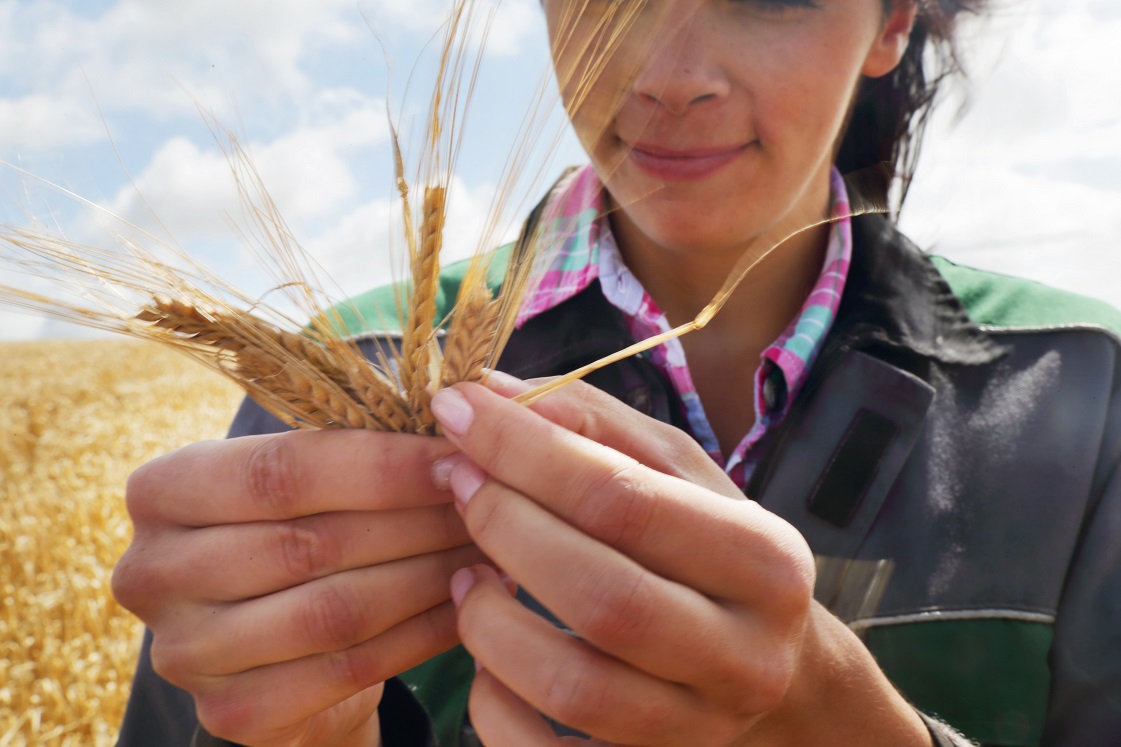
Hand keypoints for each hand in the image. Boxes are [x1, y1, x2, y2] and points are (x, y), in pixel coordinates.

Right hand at [112, 429, 485, 746]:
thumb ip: (357, 444)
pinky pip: (352, 667)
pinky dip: (424, 632)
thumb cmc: (297, 533)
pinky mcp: (233, 712)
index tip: (460, 455)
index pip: (282, 470)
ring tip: (492, 549)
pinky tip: (472, 603)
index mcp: (163, 490)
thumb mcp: (305, 478)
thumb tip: (468, 410)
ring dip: (430, 576)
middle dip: (417, 520)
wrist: (272, 646)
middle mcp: (154, 572)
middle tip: (489, 503)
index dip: (383, 464)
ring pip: (336, 610)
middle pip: (311, 542)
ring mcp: (186, 652)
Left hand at [430, 374, 930, 745]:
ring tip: (465, 572)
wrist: (770, 672)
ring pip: (572, 688)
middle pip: (602, 596)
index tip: (457, 412)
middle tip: (456, 484)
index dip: (524, 452)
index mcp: (763, 560)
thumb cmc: (708, 553)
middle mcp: (744, 654)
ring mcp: (698, 728)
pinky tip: (487, 647)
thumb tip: (487, 391)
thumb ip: (591, 424)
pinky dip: (492, 700)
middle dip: (505, 528)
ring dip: (489, 621)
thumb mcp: (677, 474)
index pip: (625, 500)